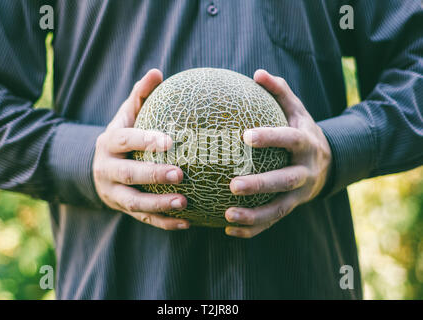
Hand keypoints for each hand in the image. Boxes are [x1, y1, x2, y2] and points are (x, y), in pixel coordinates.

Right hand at [93, 69, 189, 229]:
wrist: (97, 169)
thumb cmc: (121, 137)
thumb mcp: (126, 116)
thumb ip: (140, 96)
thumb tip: (157, 72)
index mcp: (109, 143)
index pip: (124, 140)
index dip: (144, 140)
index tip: (169, 141)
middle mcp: (107, 169)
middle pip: (128, 174)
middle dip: (153, 175)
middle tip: (180, 174)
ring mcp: (113, 193)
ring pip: (134, 202)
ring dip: (159, 204)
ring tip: (185, 203)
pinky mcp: (123, 210)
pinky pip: (143, 219)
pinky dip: (164, 222)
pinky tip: (186, 222)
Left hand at [224, 69, 331, 237]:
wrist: (328, 162)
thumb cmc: (302, 132)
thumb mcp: (297, 110)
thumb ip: (280, 92)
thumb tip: (257, 73)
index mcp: (306, 144)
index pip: (290, 140)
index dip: (271, 138)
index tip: (246, 137)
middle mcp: (305, 171)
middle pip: (285, 180)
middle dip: (261, 185)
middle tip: (232, 185)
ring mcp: (300, 193)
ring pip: (280, 208)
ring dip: (254, 215)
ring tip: (227, 215)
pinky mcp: (293, 207)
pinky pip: (273, 221)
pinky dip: (253, 228)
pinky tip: (228, 229)